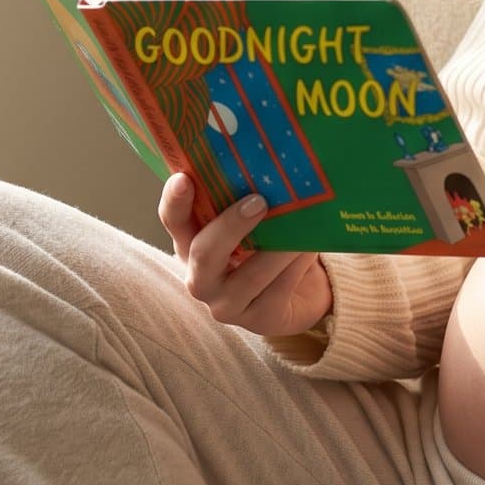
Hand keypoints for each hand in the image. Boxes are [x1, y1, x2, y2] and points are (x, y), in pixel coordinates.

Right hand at [157, 174, 333, 337]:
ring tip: (301, 222)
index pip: (173, 221)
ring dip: (277, 246)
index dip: (174, 201)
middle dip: (230, 226)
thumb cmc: (266, 248)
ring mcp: (227, 305)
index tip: (183, 179)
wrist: (297, 295)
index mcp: (191, 245)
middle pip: (204, 253)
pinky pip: (279, 289)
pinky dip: (296, 264)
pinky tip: (310, 246)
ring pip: (250, 275)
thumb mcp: (250, 224)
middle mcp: (201, 278)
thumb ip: (245, 200)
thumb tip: (267, 164)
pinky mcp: (260, 320)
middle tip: (259, 201)